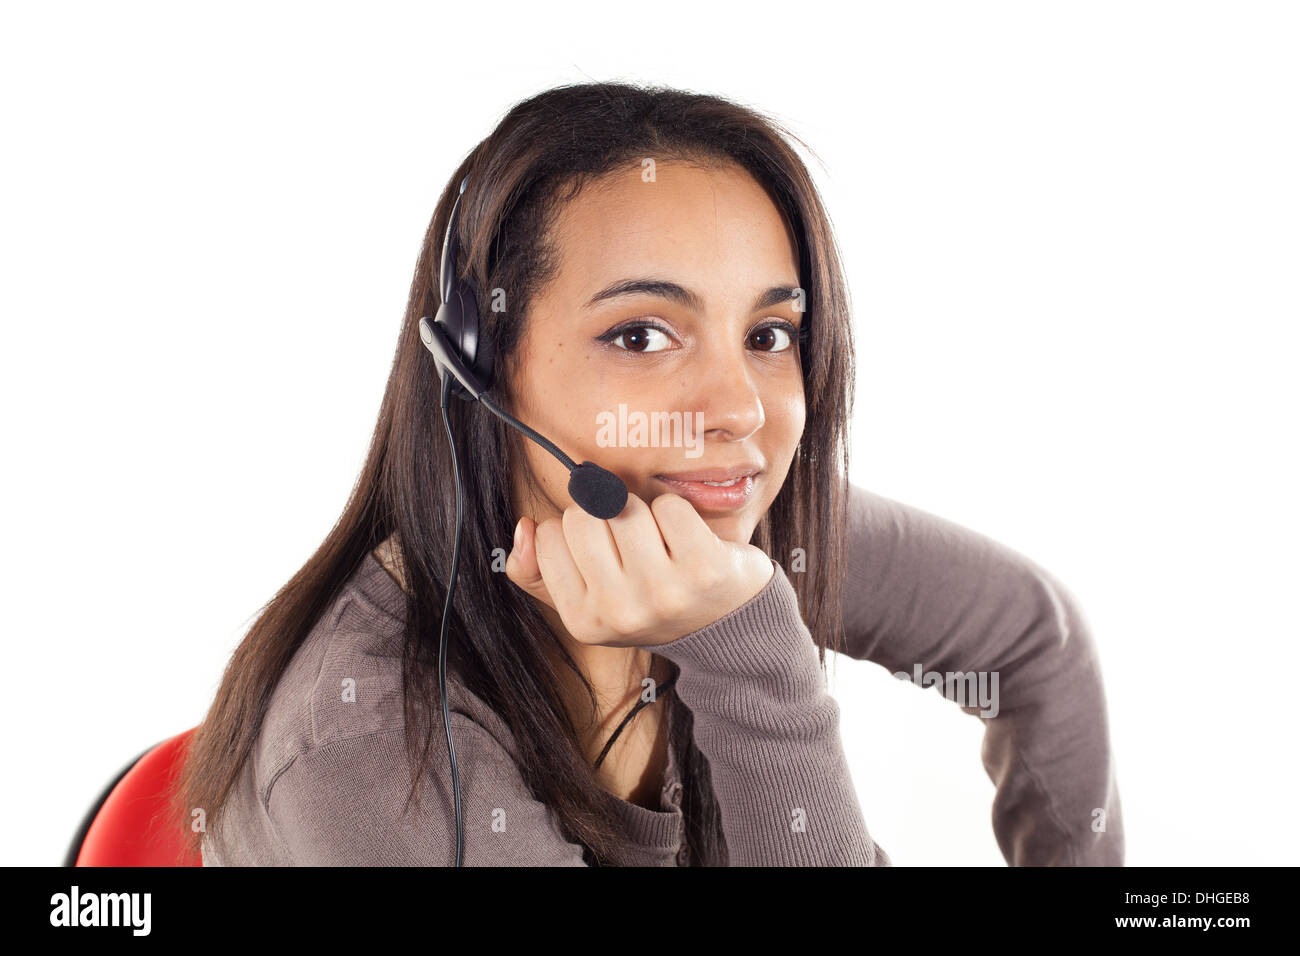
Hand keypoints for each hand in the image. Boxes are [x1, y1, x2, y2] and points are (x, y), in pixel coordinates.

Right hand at [504, 491, 774, 646]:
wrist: (727, 627)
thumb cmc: (650, 601)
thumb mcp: (589, 600)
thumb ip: (539, 570)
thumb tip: (524, 529)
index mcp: (582, 621)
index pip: (550, 534)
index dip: (577, 533)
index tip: (604, 556)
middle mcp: (619, 613)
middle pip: (583, 516)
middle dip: (605, 518)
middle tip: (633, 547)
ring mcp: (663, 593)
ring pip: (624, 506)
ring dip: (642, 512)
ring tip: (660, 544)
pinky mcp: (704, 569)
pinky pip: (669, 506)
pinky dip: (678, 512)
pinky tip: (688, 541)